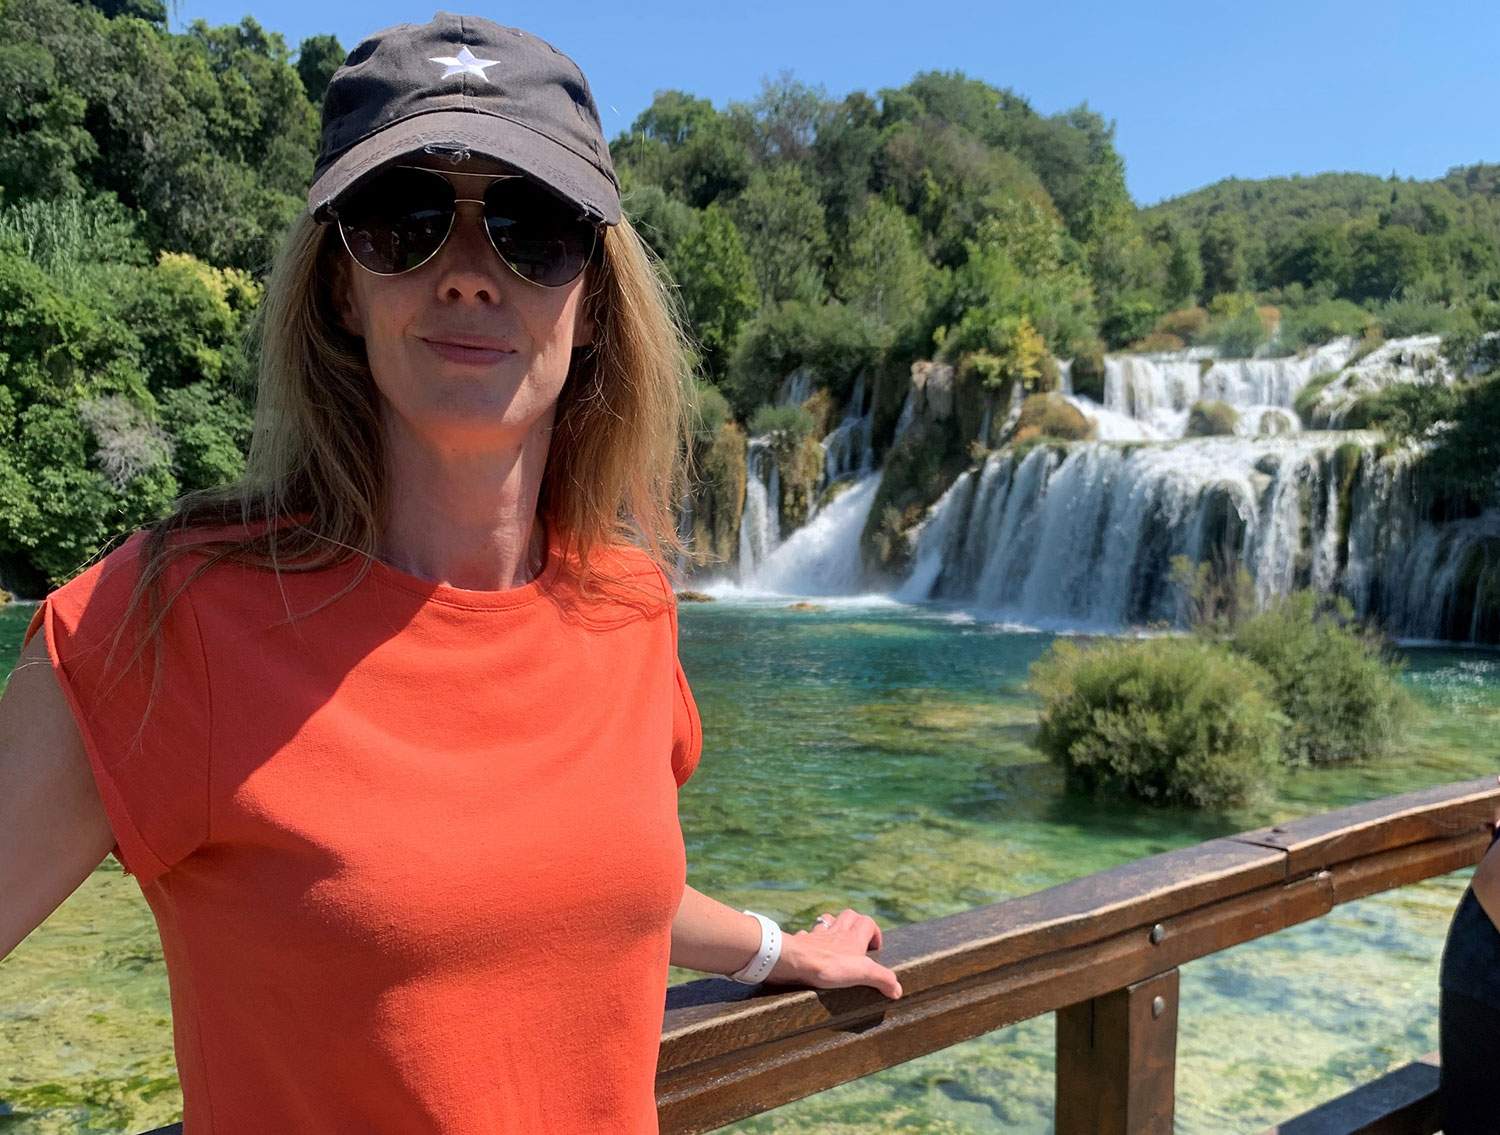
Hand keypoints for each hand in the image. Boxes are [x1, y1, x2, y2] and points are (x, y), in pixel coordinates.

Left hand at [762, 908, 902, 999]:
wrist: (795, 961)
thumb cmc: (829, 965)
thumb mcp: (862, 973)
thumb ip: (882, 978)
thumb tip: (898, 989)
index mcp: (852, 937)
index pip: (867, 922)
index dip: (874, 931)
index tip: (875, 948)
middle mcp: (835, 931)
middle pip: (848, 915)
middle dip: (855, 923)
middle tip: (858, 941)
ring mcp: (817, 935)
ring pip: (827, 921)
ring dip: (833, 927)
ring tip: (836, 941)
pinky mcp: (801, 943)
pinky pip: (806, 935)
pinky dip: (810, 939)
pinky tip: (811, 949)